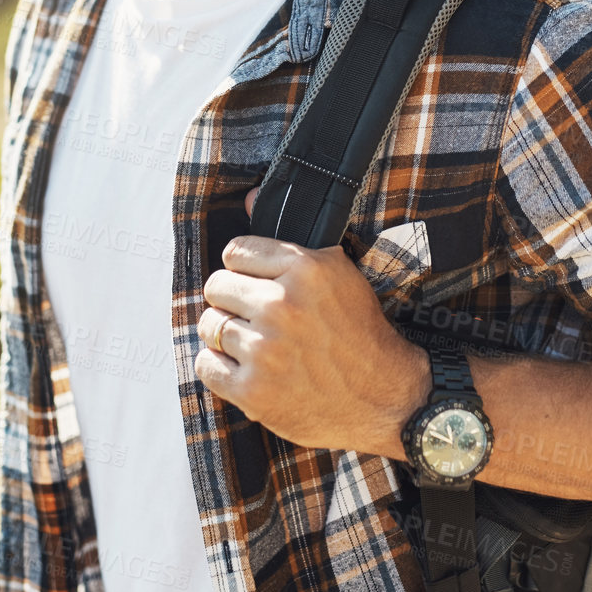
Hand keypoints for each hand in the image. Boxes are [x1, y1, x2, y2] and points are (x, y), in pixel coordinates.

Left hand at [194, 190, 430, 456]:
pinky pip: (206, 366)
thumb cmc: (359, 332)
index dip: (245, 270)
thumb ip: (289, 237)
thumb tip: (249, 195)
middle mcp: (282, 305)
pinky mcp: (254, 391)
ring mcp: (266, 350)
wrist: (385, 396)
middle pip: (216, 286)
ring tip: (252, 343)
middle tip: (253, 316)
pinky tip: (243, 367)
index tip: (257, 285)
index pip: (235, 252)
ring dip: (225, 334)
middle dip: (232, 300)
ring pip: (209, 325)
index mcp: (305, 268)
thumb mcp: (337, 272)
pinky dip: (218, 366)